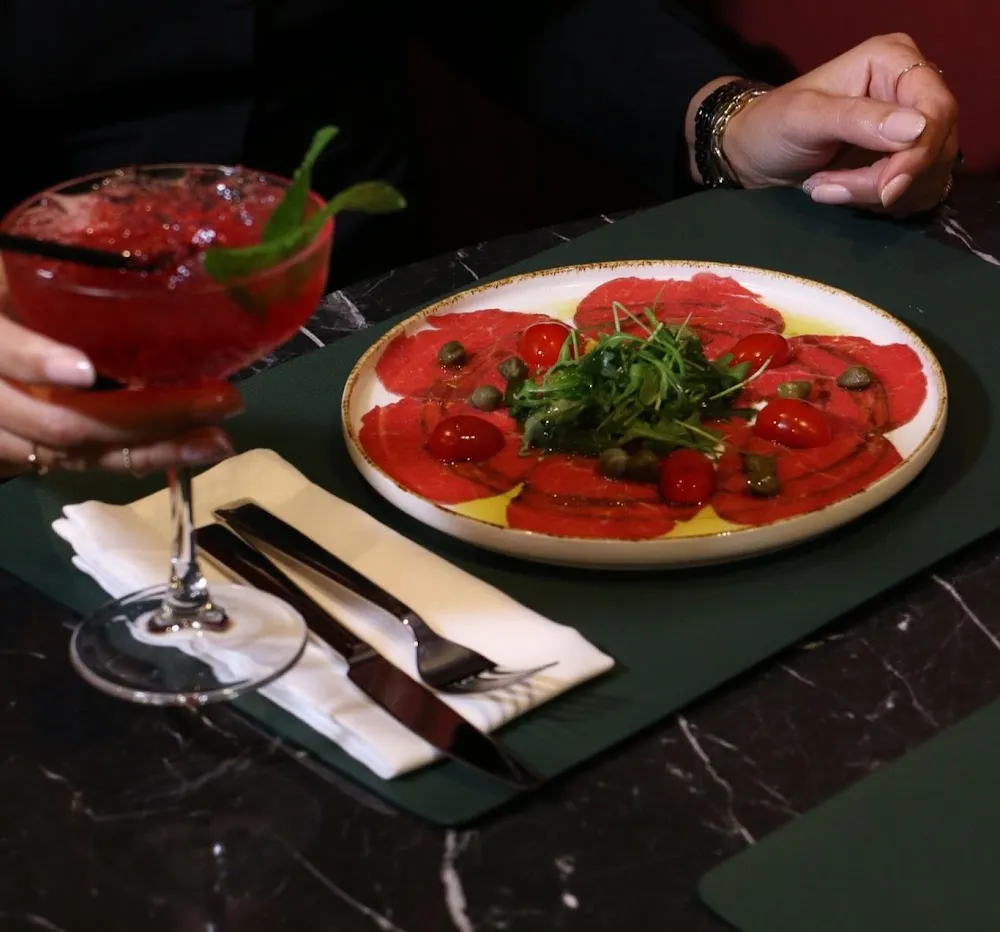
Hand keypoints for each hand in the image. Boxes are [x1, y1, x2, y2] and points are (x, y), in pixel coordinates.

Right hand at [0, 260, 239, 476]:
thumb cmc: (9, 289)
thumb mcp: (19, 267)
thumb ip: (63, 260)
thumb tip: (130, 223)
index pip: (0, 349)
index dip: (37, 361)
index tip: (83, 371)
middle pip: (59, 421)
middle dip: (145, 417)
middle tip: (219, 399)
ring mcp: (8, 430)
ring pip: (78, 454)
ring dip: (155, 449)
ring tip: (217, 438)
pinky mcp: (31, 451)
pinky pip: (87, 465)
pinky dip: (143, 459)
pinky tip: (193, 449)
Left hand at [689, 34, 958, 215]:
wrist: (754, 156)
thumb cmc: (772, 126)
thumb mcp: (804, 117)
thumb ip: (857, 119)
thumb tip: (918, 129)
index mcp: (894, 61)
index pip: (937, 111)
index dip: (918, 154)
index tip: (886, 189)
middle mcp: (912, 89)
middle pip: (935, 147)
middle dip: (886, 180)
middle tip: (829, 189)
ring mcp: (912, 127)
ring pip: (928, 175)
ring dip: (877, 195)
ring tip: (826, 188)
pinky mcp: (904, 160)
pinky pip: (917, 191)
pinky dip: (882, 204)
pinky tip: (842, 195)